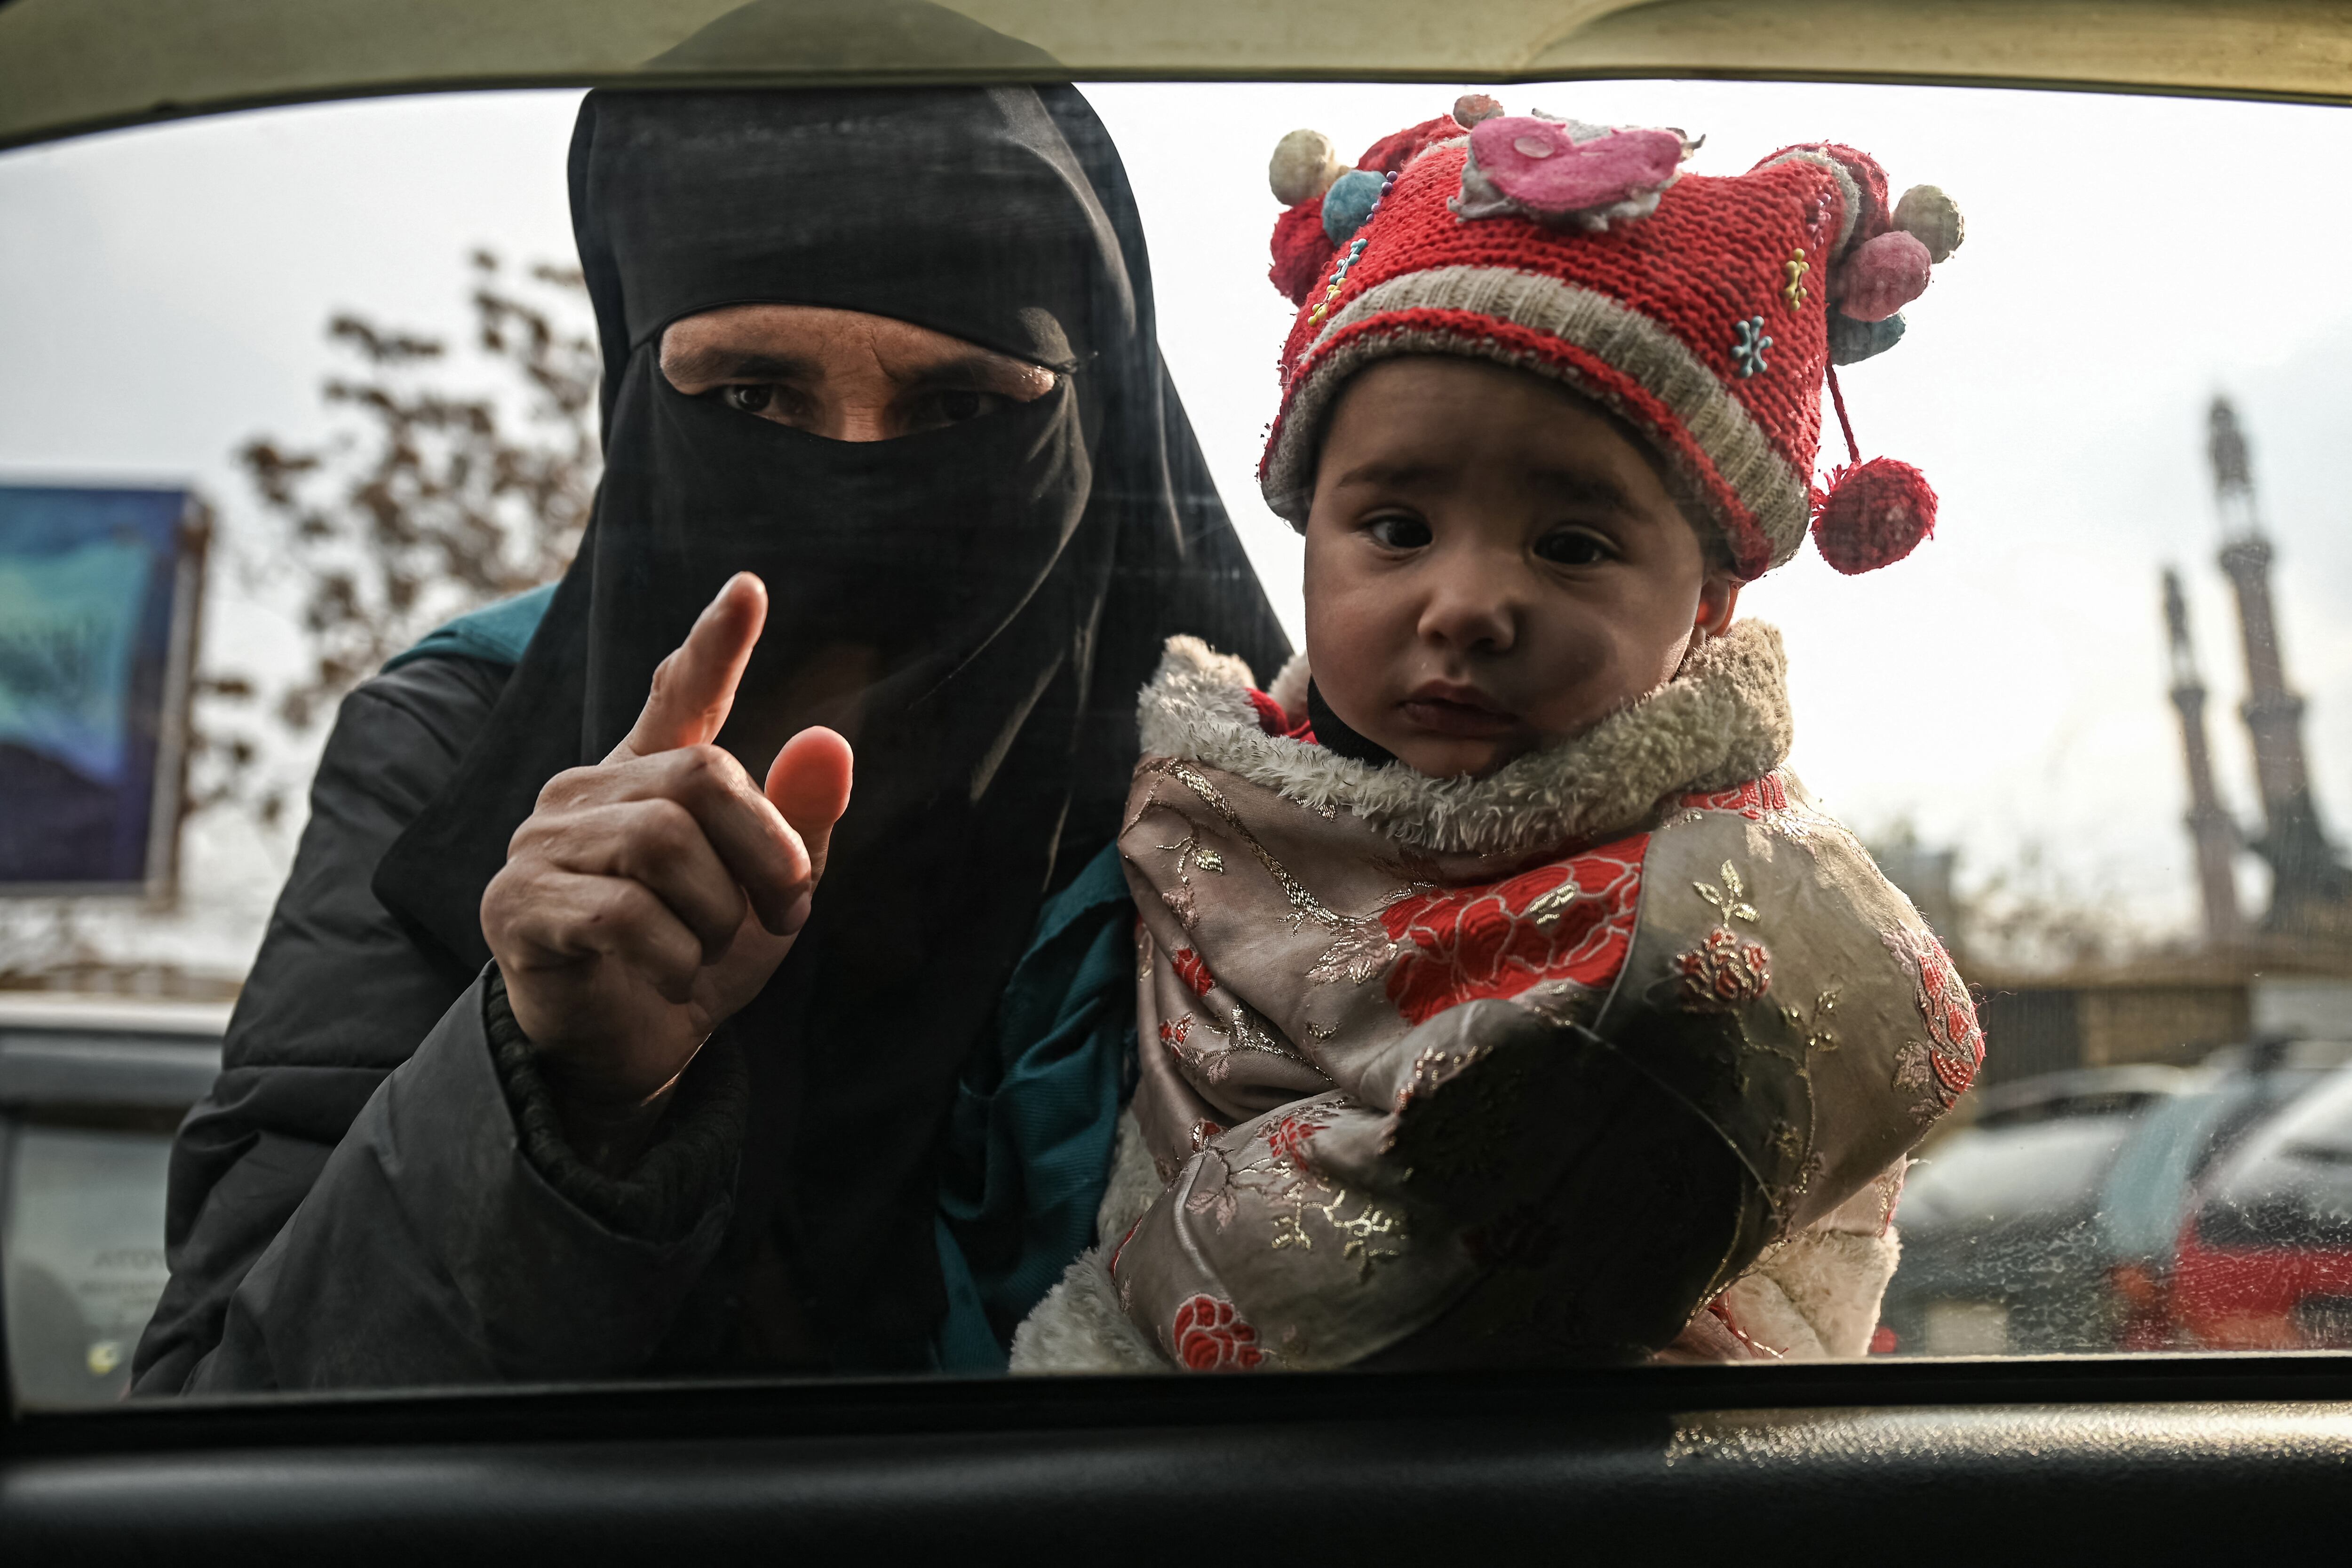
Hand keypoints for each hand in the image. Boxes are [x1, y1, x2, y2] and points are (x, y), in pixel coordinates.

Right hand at [481, 573, 853, 1150]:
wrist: (625, 1053)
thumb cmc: (694, 962)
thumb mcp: (767, 897)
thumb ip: (797, 823)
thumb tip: (831, 742)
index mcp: (649, 780)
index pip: (679, 695)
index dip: (714, 644)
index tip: (749, 589)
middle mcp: (587, 793)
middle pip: (701, 778)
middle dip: (764, 853)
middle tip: (782, 910)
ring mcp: (543, 845)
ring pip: (663, 846)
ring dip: (715, 915)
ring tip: (705, 951)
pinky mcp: (518, 905)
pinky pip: (622, 913)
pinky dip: (672, 955)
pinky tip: (668, 975)